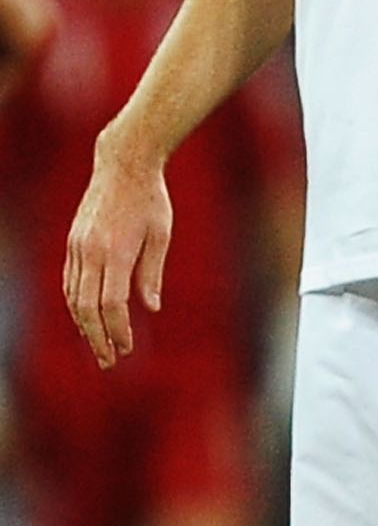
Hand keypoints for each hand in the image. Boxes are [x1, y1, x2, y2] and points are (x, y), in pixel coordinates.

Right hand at [65, 142, 173, 368]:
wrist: (123, 164)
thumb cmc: (151, 199)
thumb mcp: (161, 234)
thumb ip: (151, 272)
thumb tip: (150, 307)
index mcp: (115, 252)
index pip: (111, 304)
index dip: (117, 330)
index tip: (127, 348)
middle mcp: (90, 252)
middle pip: (86, 308)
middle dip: (96, 338)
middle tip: (109, 361)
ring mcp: (77, 247)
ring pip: (73, 297)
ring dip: (83, 325)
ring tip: (97, 345)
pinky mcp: (73, 242)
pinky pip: (69, 281)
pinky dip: (75, 304)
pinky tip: (85, 317)